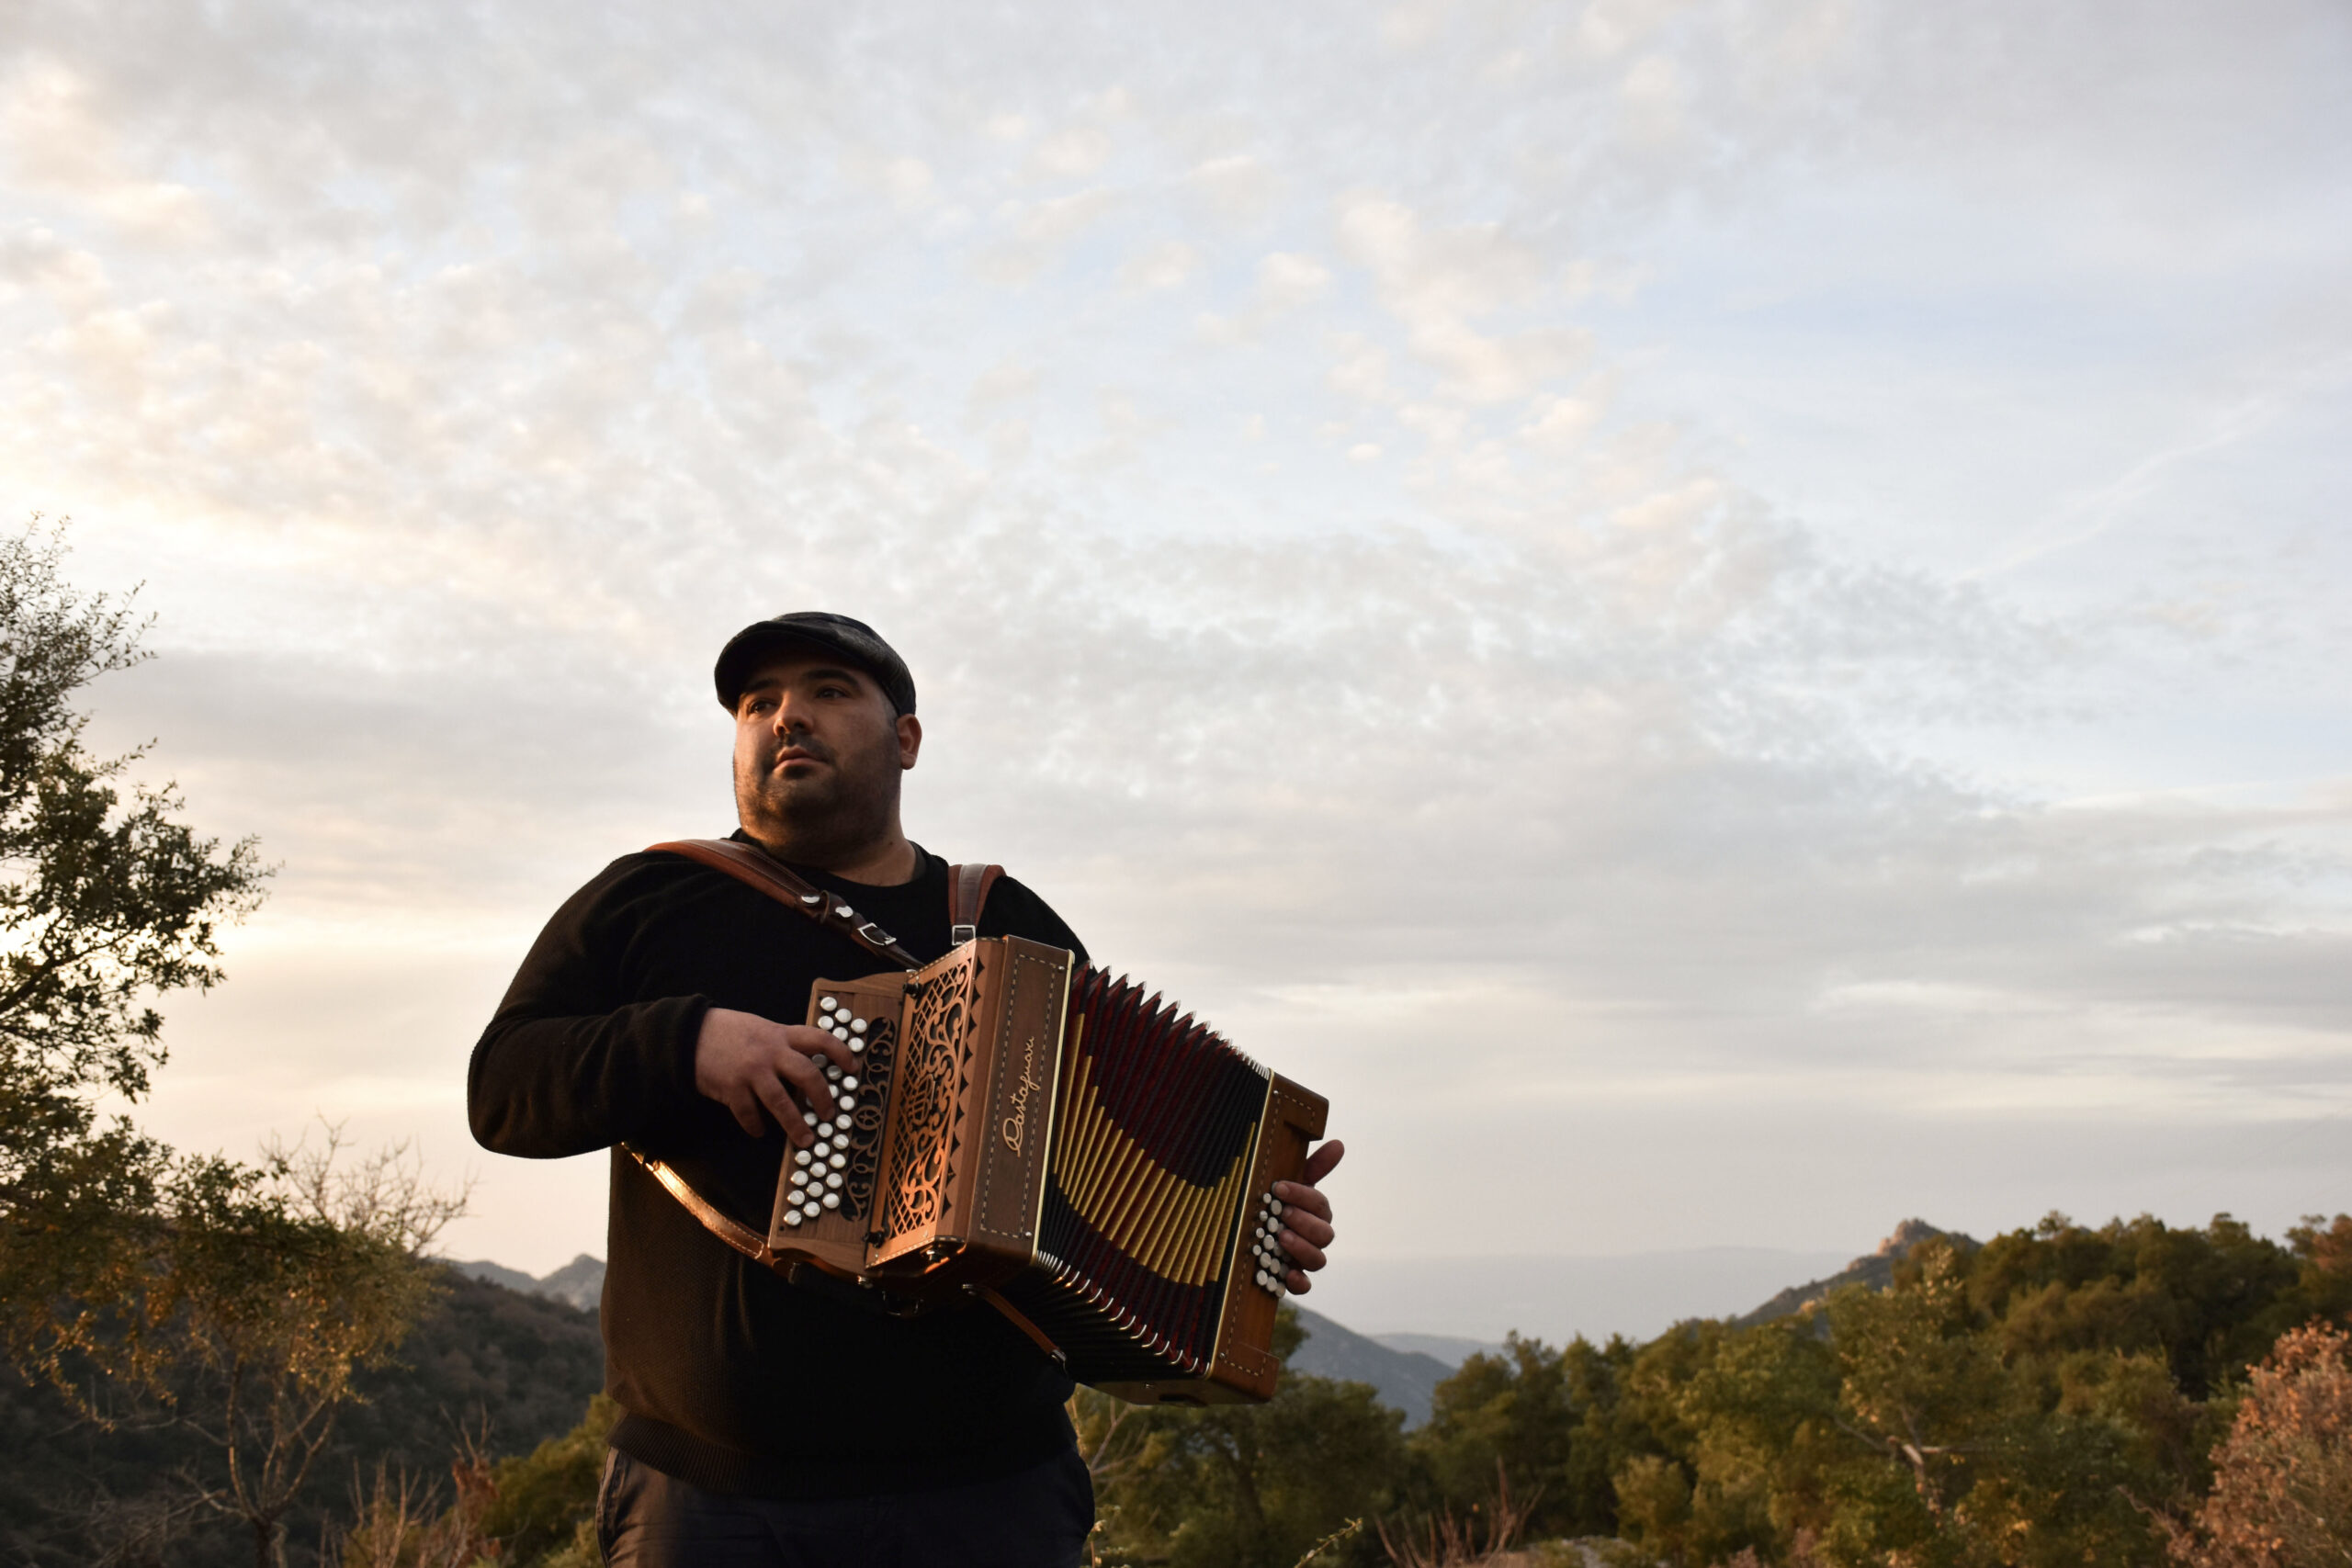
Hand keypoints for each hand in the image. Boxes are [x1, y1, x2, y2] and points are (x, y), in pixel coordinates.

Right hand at [693, 1007, 856, 1144]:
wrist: (690, 1034)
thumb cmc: (730, 1031)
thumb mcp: (762, 1028)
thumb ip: (783, 1044)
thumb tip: (808, 1066)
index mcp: (781, 1034)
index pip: (820, 1039)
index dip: (841, 1053)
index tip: (854, 1068)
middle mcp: (770, 1052)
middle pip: (808, 1076)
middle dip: (823, 1099)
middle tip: (829, 1116)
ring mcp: (751, 1071)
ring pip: (781, 1103)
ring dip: (796, 1125)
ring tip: (805, 1140)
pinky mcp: (731, 1089)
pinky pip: (750, 1114)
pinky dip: (756, 1126)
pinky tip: (760, 1131)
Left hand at [1269, 1139, 1342, 1294]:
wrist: (1246, 1236)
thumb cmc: (1273, 1203)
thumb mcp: (1287, 1182)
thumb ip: (1313, 1166)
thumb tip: (1339, 1144)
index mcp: (1316, 1213)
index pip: (1320, 1204)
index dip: (1302, 1196)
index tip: (1279, 1187)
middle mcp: (1314, 1238)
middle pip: (1325, 1235)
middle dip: (1304, 1223)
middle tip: (1282, 1214)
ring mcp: (1304, 1260)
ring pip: (1318, 1260)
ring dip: (1302, 1249)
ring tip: (1281, 1238)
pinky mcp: (1291, 1280)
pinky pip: (1304, 1287)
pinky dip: (1298, 1282)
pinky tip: (1286, 1273)